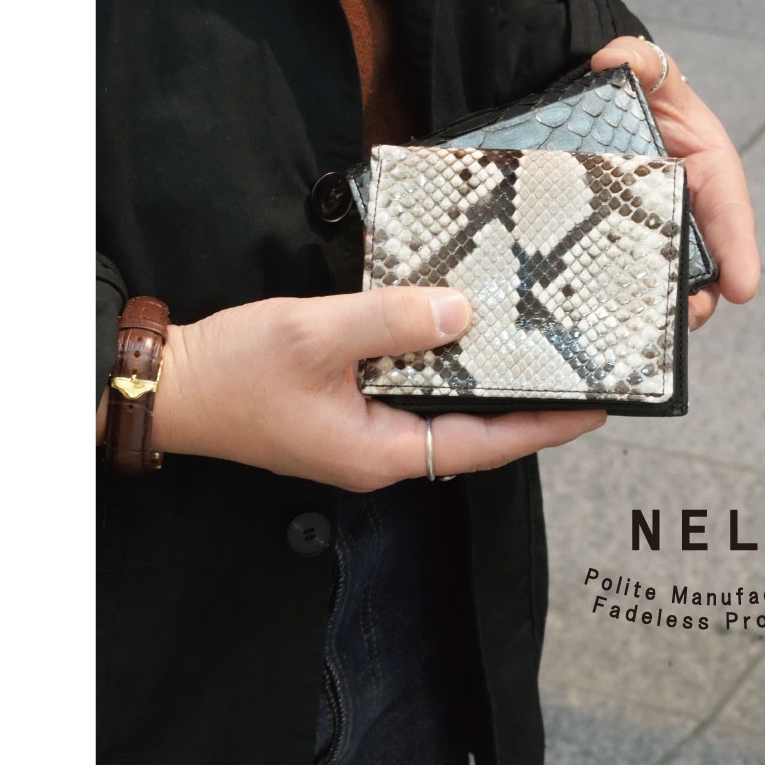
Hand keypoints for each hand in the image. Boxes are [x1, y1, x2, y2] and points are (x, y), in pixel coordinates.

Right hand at [98, 287, 604, 489]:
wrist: (172, 385)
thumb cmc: (236, 371)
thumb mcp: (317, 334)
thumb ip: (392, 321)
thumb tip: (461, 313)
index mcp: (381, 451)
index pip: (484, 446)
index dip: (542, 428)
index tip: (593, 409)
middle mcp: (380, 450)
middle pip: (470, 429)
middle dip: (522, 402)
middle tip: (571, 368)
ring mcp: (363, 432)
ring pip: (440, 406)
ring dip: (481, 378)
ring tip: (530, 345)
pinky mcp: (348, 407)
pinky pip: (409, 387)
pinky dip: (438, 362)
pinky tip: (454, 328)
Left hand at [591, 36, 759, 329]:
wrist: (592, 103)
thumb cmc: (636, 92)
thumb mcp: (647, 71)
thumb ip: (640, 60)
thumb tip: (617, 59)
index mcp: (707, 170)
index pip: (729, 211)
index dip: (738, 250)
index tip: (744, 287)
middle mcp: (683, 209)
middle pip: (701, 262)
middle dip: (699, 298)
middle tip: (688, 320)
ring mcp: (646, 231)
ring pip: (659, 278)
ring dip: (655, 308)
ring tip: (638, 332)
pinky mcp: (610, 242)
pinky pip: (616, 275)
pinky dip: (611, 299)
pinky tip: (593, 321)